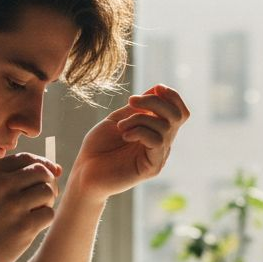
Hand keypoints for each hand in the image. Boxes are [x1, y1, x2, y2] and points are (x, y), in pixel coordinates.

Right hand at [0, 154, 60, 261]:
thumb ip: (12, 178)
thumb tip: (55, 169)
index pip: (27, 159)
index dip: (41, 167)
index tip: (42, 181)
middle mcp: (0, 185)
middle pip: (41, 172)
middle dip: (47, 184)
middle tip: (41, 199)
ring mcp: (12, 205)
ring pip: (47, 191)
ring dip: (47, 202)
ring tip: (34, 213)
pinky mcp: (23, 227)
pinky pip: (48, 214)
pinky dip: (44, 220)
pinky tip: (30, 227)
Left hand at [69, 85, 190, 199]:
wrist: (84, 173)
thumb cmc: (98, 147)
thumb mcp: (118, 118)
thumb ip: (138, 107)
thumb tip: (157, 89)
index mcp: (156, 131)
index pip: (178, 111)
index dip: (172, 96)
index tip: (155, 88)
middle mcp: (162, 143)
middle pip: (176, 116)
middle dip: (155, 102)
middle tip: (131, 102)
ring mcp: (158, 156)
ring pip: (165, 127)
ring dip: (139, 118)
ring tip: (120, 127)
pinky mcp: (152, 168)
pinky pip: (157, 142)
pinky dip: (140, 132)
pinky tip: (124, 136)